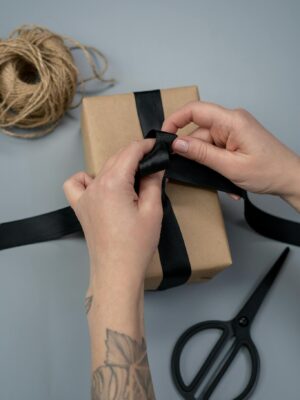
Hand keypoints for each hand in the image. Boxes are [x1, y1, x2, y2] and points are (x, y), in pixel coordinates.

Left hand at [63, 139, 162, 290]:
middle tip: (152, 164)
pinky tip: (100, 186)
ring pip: (101, 169)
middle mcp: (96, 185)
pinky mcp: (80, 208)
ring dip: (117, 167)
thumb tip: (155, 167)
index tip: (156, 146)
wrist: (116, 272)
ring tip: (132, 179)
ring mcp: (85, 196)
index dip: (145, 146)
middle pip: (116, 158)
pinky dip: (87, 179)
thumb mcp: (152, 211)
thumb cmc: (136, 245)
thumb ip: (153, 183)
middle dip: (135, 156)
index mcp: (114, 183)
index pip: (130, 152)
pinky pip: (76, 184)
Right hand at [163, 102, 299, 209]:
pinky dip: (215, 163)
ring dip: (206, 162)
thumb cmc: (270, 171)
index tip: (164, 136)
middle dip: (192, 153)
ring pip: (205, 144)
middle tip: (191, 170)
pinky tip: (224, 176)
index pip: (194, 110)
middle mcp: (231, 122)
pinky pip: (215, 149)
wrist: (290, 178)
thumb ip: (201, 154)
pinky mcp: (234, 140)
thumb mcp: (230, 166)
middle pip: (198, 132)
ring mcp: (233, 131)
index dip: (175, 120)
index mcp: (232, 120)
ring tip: (219, 177)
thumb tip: (177, 144)